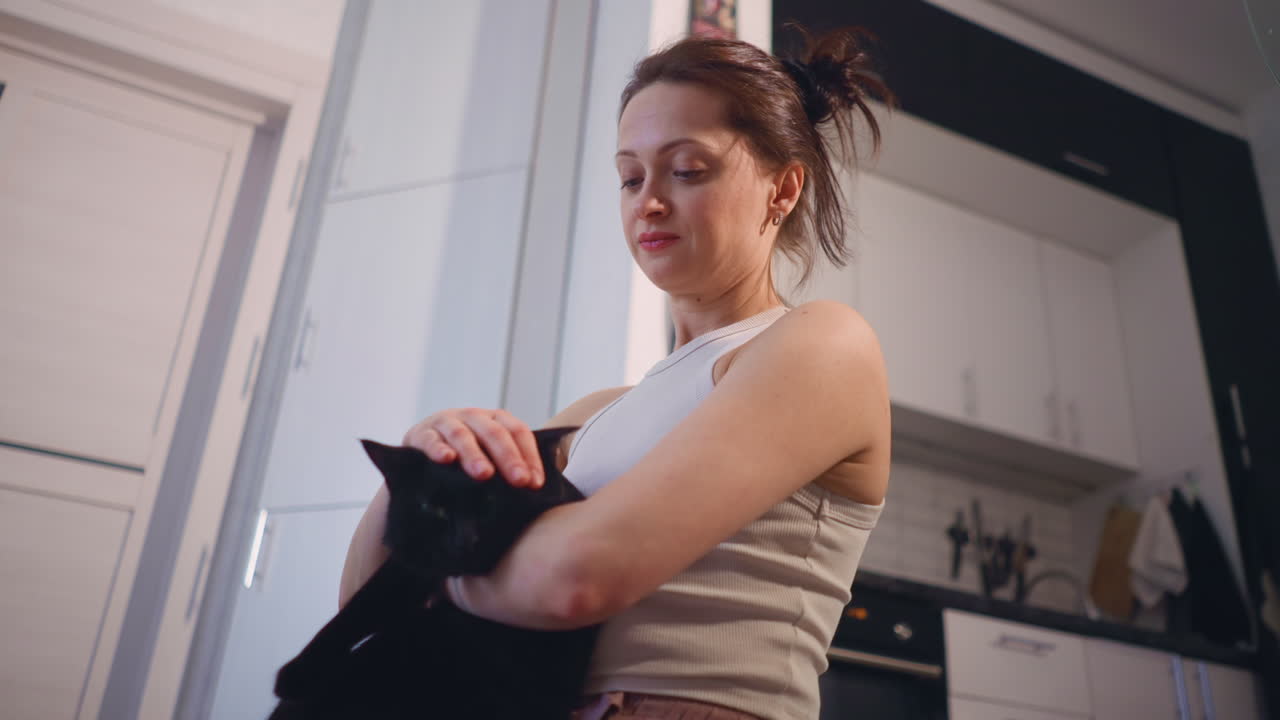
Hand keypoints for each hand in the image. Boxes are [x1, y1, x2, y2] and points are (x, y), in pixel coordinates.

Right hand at [402, 408, 544, 487]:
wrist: (419, 454)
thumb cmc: (464, 459)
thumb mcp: (489, 456)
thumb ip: (512, 466)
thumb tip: (537, 485)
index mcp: (494, 419)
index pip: (517, 431)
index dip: (529, 455)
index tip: (535, 483)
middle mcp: (472, 416)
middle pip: (494, 432)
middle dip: (508, 457)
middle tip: (519, 481)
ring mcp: (445, 422)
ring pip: (462, 435)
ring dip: (474, 455)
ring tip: (484, 474)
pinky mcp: (420, 434)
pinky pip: (430, 439)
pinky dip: (438, 448)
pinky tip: (446, 459)